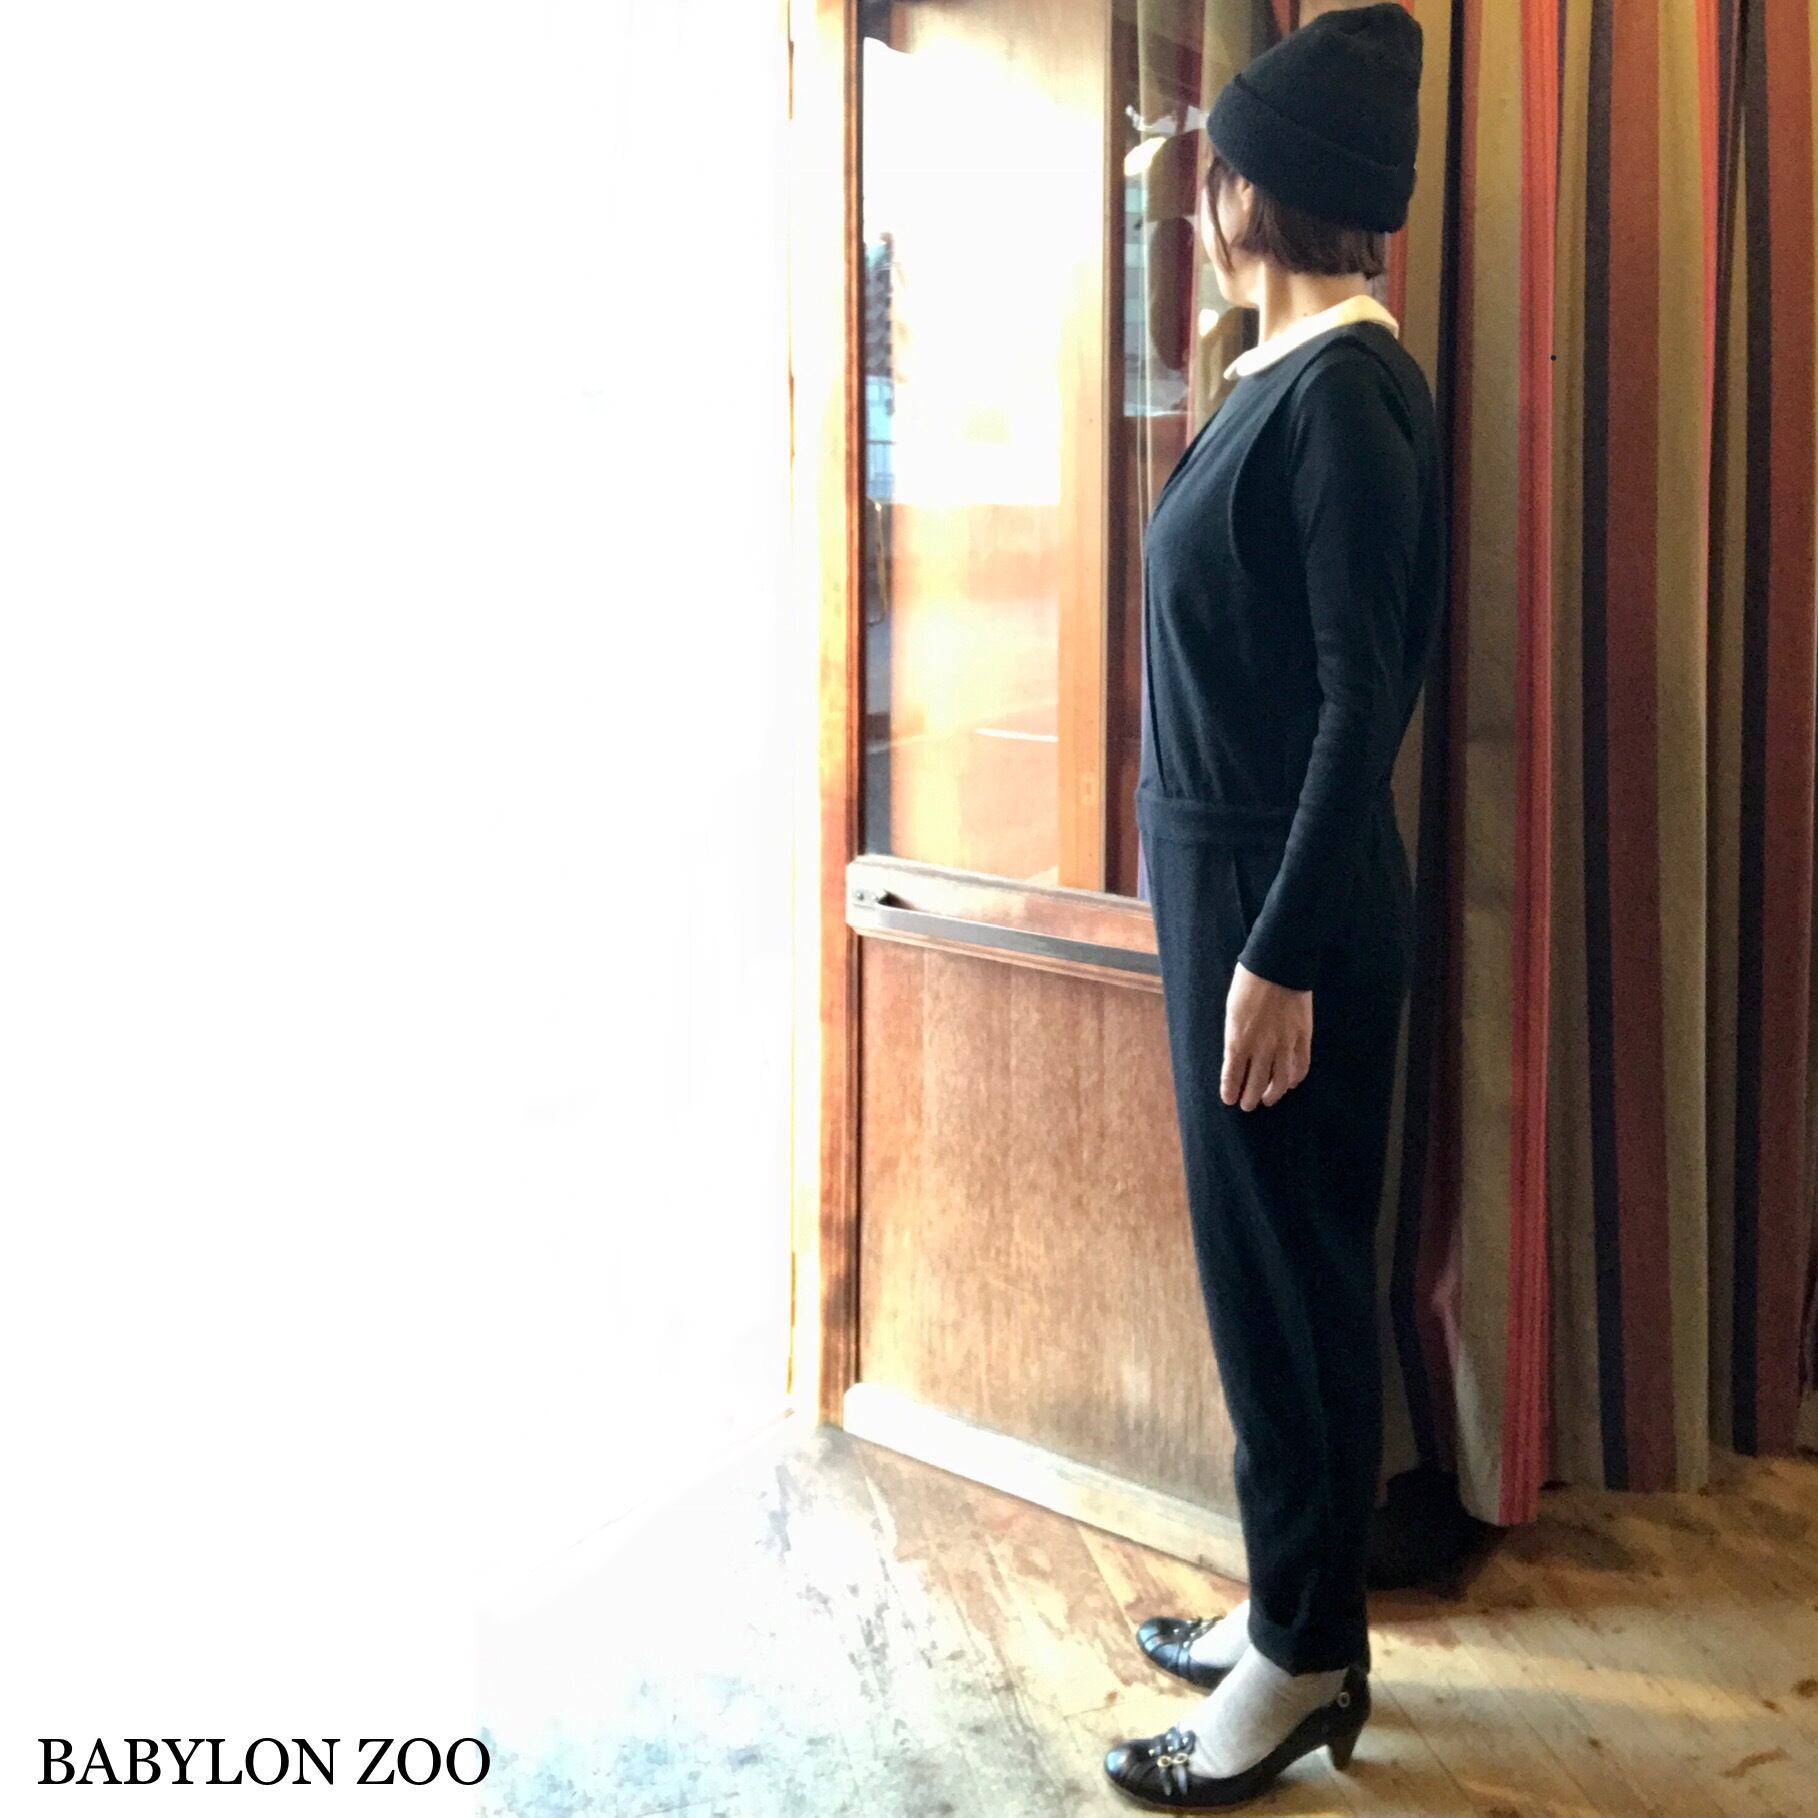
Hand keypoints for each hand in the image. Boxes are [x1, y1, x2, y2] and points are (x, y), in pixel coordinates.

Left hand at [1221, 961, 1311, 1109]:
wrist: (1278, 964)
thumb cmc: (1248, 982)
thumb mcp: (1232, 1010)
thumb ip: (1235, 1035)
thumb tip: (1237, 1055)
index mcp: (1238, 1038)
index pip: (1233, 1075)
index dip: (1230, 1090)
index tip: (1229, 1100)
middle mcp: (1262, 1046)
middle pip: (1257, 1083)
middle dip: (1251, 1098)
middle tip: (1248, 1105)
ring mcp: (1285, 1043)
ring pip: (1281, 1080)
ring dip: (1274, 1093)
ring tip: (1269, 1099)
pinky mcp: (1303, 1036)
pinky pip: (1301, 1065)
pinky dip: (1296, 1078)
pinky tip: (1291, 1083)